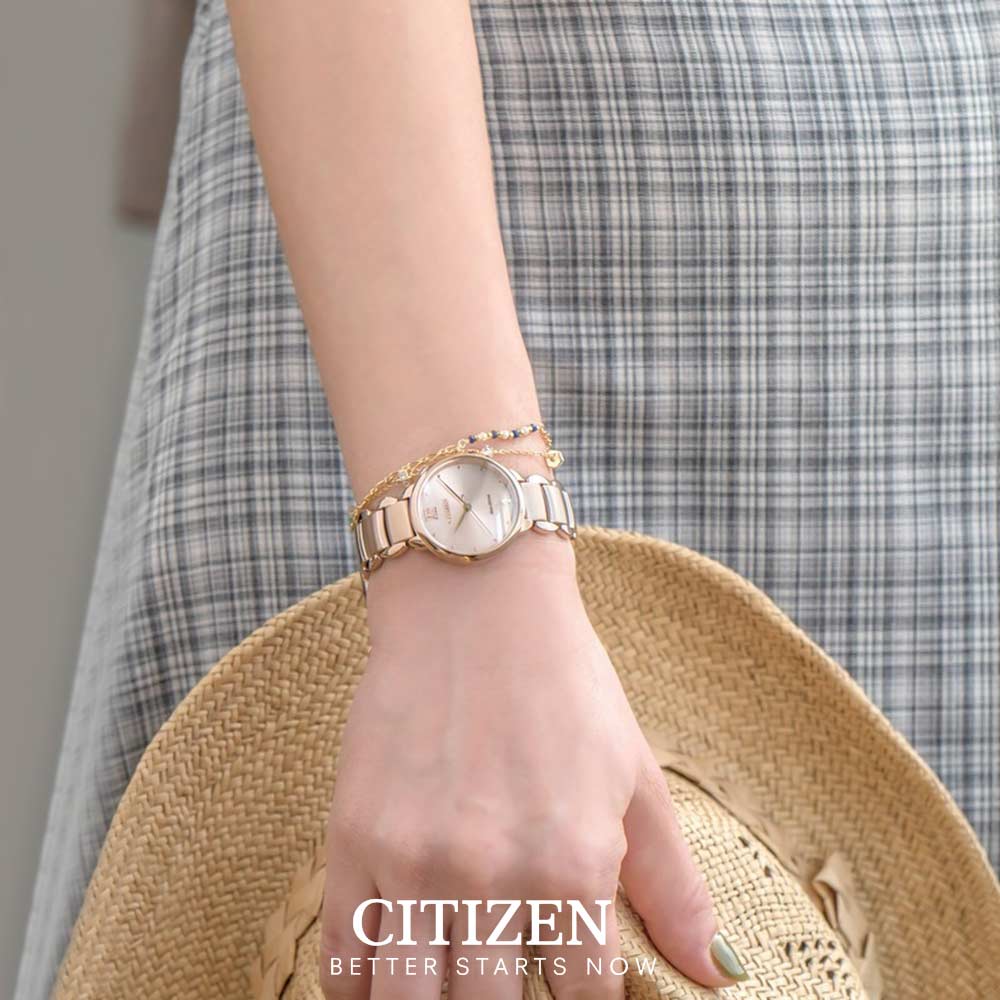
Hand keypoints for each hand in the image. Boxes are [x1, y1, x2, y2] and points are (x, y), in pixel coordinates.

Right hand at [319, 536, 743, 997]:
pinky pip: (345, 956)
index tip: (571, 988)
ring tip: (453, 985)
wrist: (474, 602)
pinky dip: (362, 989)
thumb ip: (675, 885)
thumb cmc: (564, 683)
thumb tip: (716, 973)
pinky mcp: (352, 837)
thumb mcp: (635, 776)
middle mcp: (491, 874)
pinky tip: (388, 978)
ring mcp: (412, 858)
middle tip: (509, 983)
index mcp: (574, 864)